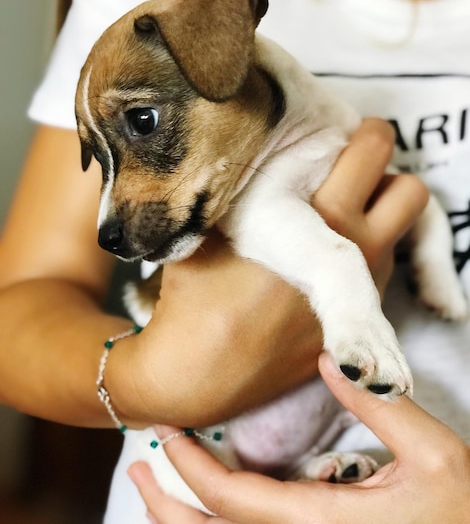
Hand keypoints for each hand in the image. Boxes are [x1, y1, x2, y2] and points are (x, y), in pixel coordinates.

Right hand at [109, 119, 427, 426]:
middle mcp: (360, 252)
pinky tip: (315, 267)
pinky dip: (360, 259)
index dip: (368, 135)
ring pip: (396, 236)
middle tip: (347, 181)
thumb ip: (247, 187)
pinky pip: (377, 274)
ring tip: (323, 225)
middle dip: (387, 179)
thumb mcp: (216, 224)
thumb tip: (260, 156)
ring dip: (373, 221)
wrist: (202, 371)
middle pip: (412, 195)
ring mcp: (366, 292)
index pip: (374, 152)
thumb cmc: (200, 292)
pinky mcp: (359, 321)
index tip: (351, 137)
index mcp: (324, 217)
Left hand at [128, 352, 469, 523]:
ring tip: (154, 491)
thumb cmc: (464, 512)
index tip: (164, 427)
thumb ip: (378, 405)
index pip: (229, 498)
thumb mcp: (433, 452)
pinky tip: (214, 509)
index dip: (189, 463)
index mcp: (320, 523)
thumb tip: (329, 359)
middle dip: (164, 505)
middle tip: (137, 471)